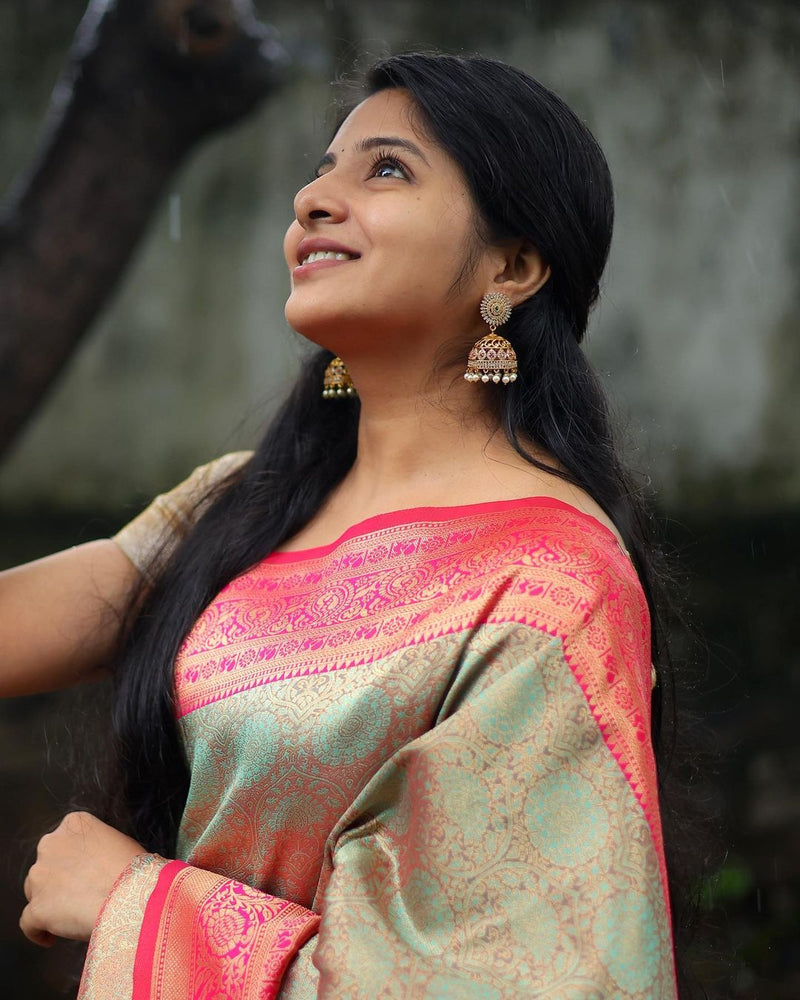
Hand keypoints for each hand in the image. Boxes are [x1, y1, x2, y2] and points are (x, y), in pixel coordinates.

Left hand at [20, 811, 145, 945]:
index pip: (64, 842)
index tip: (83, 875)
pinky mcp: (36, 907)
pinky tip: (51, 940)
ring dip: (48, 902)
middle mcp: (50, 844)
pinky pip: (29, 923)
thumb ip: (97, 848)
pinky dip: (38, 931)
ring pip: (35, 892)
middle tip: (77, 896)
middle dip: (56, 880)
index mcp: (74, 824)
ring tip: (69, 918)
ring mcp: (40, 875)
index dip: (72, 861)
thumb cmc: (135, 870)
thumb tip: (93, 865)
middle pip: (45, 865)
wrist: (132, 896)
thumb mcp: (118, 843)